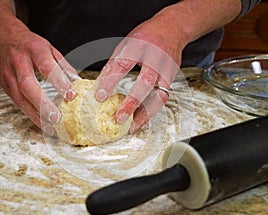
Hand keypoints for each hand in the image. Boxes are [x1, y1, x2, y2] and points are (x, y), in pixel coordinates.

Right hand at [0, 25, 77, 134]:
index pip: (47, 67)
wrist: (5, 38)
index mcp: (34, 50)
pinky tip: (40, 123)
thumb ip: (64, 66)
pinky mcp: (5, 85)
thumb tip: (77, 83)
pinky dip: (29, 114)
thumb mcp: (51, 49)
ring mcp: (9, 75)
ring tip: (50, 127)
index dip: (59, 82)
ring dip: (35, 115)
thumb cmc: (31, 45)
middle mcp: (19, 62)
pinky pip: (17, 103)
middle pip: (28, 85)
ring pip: (20, 98)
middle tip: (56, 118)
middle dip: (42, 104)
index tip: (71, 95)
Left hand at [96, 14, 186, 132]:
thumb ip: (114, 64)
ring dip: (145, 113)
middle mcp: (155, 57)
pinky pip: (163, 97)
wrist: (172, 29)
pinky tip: (141, 118)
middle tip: (118, 118)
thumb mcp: (125, 44)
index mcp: (138, 45)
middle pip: (145, 83)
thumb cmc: (146, 36)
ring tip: (131, 126)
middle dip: (131, 103)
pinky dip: (152, 110)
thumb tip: (100, 85)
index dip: (110, 82)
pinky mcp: (173, 77)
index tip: (99, 96)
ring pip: (159, 95)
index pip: (122, 65)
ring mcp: (167, 68)